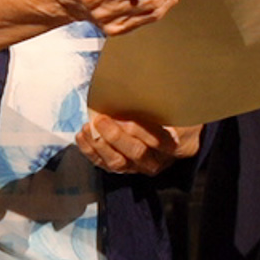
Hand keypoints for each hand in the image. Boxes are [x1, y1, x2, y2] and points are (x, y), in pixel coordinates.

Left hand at [76, 110, 201, 175]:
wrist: (173, 136)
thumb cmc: (172, 115)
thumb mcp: (176, 108)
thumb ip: (163, 103)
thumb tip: (137, 91)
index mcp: (178, 145)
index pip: (161, 141)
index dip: (143, 130)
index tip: (128, 119)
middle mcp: (158, 161)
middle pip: (137, 153)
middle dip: (116, 136)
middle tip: (101, 119)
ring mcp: (139, 167)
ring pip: (118, 162)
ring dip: (100, 144)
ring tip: (88, 127)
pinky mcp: (123, 168)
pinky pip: (104, 164)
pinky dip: (90, 151)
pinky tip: (82, 136)